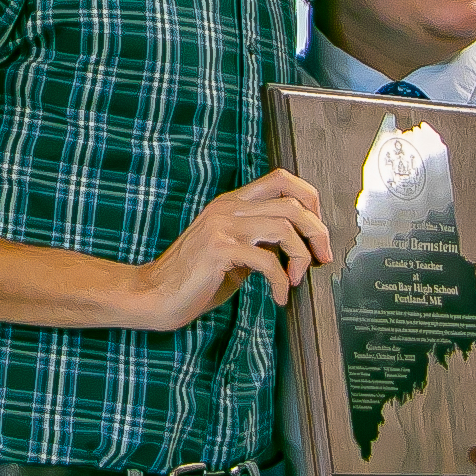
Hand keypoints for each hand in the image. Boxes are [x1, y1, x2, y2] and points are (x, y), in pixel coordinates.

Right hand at [128, 169, 328, 329]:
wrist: (153, 295)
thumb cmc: (194, 279)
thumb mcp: (233, 253)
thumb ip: (259, 241)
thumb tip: (296, 244)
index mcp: (231, 203)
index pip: (281, 178)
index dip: (309, 198)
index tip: (317, 230)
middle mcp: (228, 208)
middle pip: (292, 202)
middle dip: (317, 231)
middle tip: (322, 258)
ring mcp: (222, 226)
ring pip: (284, 227)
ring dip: (301, 257)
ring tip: (296, 279)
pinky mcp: (218, 249)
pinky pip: (267, 261)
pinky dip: (281, 282)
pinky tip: (279, 297)